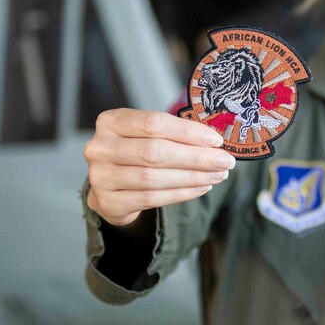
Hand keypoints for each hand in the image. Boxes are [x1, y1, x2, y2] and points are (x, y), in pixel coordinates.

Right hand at [83, 109, 235, 226]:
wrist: (109, 186)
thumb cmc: (134, 152)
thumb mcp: (145, 135)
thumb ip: (173, 133)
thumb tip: (215, 141)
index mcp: (110, 121)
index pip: (153, 123)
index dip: (188, 132)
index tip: (216, 140)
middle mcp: (100, 147)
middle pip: (154, 152)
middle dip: (195, 157)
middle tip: (224, 161)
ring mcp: (100, 177)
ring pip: (153, 178)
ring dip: (192, 177)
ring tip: (217, 175)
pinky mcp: (108, 202)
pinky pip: (151, 199)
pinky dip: (181, 193)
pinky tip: (201, 187)